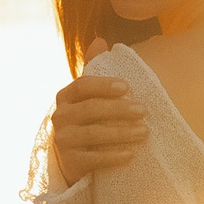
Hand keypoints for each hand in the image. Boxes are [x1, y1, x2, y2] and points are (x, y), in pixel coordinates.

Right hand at [52, 65, 147, 184]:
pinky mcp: (70, 162)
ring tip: (144, 132)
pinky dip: (113, 156)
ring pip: (94, 134)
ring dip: (122, 133)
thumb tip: (100, 41)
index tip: (128, 88)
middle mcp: (60, 117)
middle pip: (91, 109)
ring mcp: (63, 140)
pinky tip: (131, 154)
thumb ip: (93, 68)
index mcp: (64, 96)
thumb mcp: (88, 95)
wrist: (72, 158)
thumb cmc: (86, 120)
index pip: (82, 85)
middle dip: (119, 109)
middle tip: (144, 111)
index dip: (104, 85)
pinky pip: (94, 159)